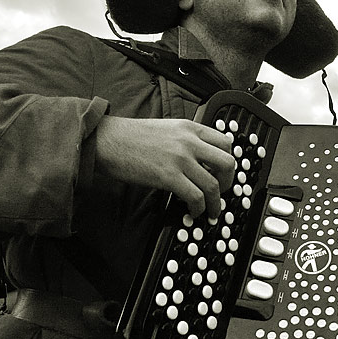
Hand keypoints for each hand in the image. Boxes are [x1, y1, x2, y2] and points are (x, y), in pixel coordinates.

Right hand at [94, 116, 234, 218]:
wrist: (108, 140)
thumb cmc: (131, 136)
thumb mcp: (167, 128)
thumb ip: (186, 139)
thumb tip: (200, 159)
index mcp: (190, 127)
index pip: (226, 143)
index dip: (229, 162)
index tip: (224, 174)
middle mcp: (190, 141)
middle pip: (227, 163)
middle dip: (228, 182)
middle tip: (221, 192)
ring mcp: (180, 159)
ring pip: (213, 184)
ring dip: (215, 202)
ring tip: (210, 210)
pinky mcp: (169, 176)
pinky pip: (196, 196)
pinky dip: (199, 208)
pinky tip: (193, 211)